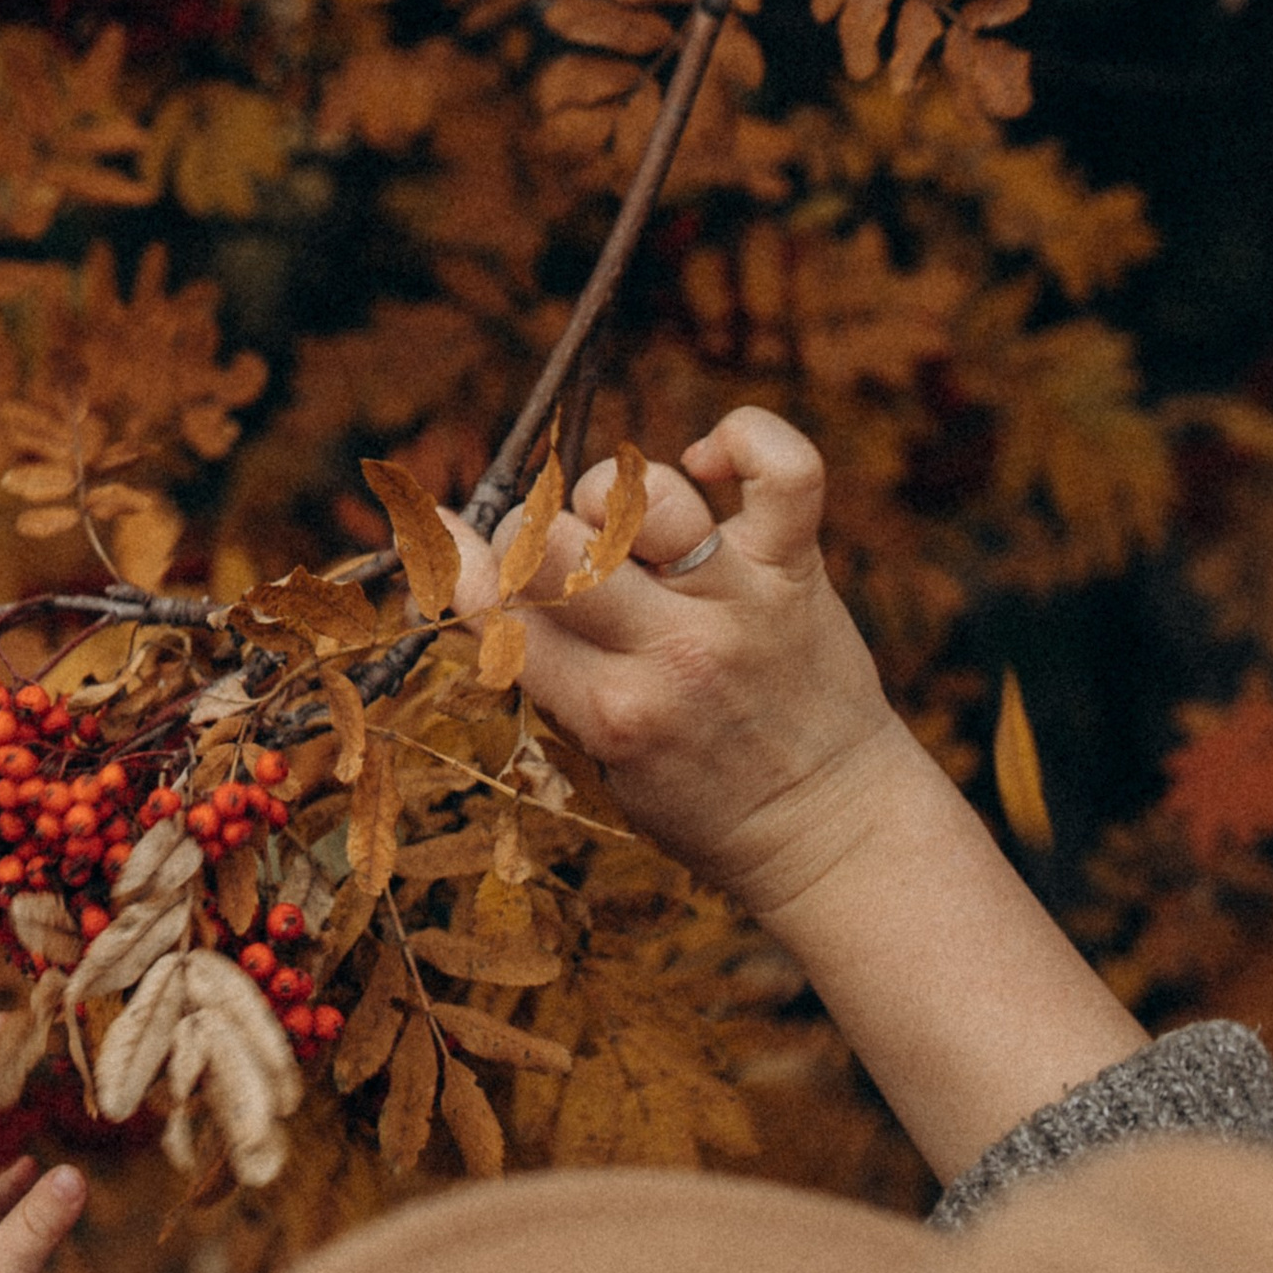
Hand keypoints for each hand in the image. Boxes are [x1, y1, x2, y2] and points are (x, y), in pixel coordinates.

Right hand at [452, 403, 906, 922]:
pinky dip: (744, 441)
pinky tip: (707, 463)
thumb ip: (545, 672)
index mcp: (610, 713)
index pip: (500, 611)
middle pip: (556, 544)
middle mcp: (673, 653)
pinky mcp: (796, 570)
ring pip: (645, 495)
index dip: (455, 560)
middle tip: (545, 549)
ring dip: (610, 493)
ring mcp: (740, 604)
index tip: (443, 532)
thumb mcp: (600, 761)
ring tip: (619, 522)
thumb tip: (472, 575)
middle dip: (527, 531)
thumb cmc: (700, 800)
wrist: (830, 831)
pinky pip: (785, 470)